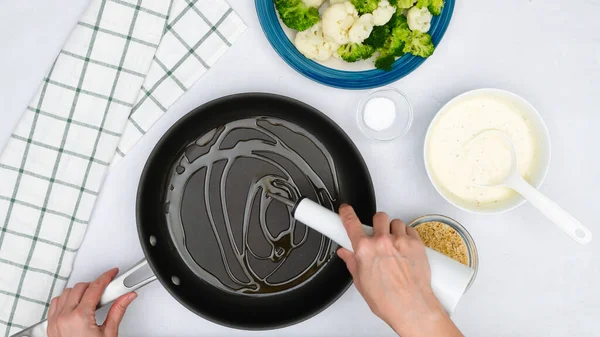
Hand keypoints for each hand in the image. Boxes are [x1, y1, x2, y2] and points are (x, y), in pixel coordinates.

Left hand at [47, 268, 136, 336]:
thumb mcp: (109, 334)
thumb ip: (118, 311)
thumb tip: (127, 297)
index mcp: (80, 317)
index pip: (95, 287)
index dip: (107, 277)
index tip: (113, 274)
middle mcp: (64, 317)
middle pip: (80, 287)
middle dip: (95, 285)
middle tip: (106, 290)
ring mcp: (55, 321)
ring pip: (66, 293)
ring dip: (79, 291)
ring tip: (92, 298)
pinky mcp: (51, 326)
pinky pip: (55, 303)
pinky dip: (66, 299)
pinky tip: (75, 303)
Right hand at [337, 205, 461, 336]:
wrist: (412, 307)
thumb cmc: (388, 300)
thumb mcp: (361, 283)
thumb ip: (352, 263)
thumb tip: (345, 253)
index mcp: (364, 250)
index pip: (351, 222)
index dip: (346, 213)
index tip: (345, 209)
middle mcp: (382, 241)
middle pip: (378, 217)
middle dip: (377, 225)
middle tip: (378, 236)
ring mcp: (400, 240)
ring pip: (395, 222)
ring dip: (393, 230)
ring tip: (394, 244)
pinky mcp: (416, 243)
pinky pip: (410, 229)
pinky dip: (407, 235)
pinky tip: (405, 248)